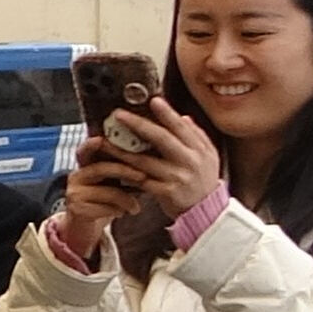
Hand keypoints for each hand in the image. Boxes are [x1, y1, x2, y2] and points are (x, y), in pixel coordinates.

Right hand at [52, 136, 146, 261]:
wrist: (87, 226)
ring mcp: (74, 193)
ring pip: (107, 191)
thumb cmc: (105, 199)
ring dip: (127, 200)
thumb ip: (122, 167)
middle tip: (143, 177)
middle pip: (101, 168)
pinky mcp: (76, 209)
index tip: (101, 138)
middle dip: (125, 171)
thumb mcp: (112, 180)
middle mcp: (76, 176)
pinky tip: (123, 213)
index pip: (87, 150)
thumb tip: (150, 154)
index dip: (92, 144)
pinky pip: (105, 208)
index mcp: (85, 165)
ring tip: (136, 207)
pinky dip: (119, 211)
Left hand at [109, 94, 223, 220]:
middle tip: (119, 114)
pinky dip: (125, 172)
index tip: (153, 100)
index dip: (167, 113)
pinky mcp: (165, 192)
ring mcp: (177, 177)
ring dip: (121, 150)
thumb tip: (183, 117)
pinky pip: (140, 180)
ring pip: (144, 160)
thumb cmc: (203, 180)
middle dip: (138, 124)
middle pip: (161, 139)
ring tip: (104, 141)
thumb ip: (196, 136)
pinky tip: (111, 165)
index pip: (181, 127)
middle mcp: (189, 161)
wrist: (207, 212)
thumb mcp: (208, 156)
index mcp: (200, 150)